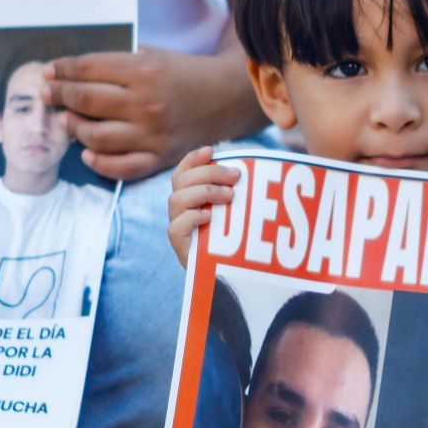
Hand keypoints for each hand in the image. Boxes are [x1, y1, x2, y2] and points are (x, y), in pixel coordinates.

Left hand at [48, 47, 245, 181]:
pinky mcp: (159, 159)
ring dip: (74, 128)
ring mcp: (152, 135)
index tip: (49, 72)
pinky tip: (87, 153)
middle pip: (86, 101)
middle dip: (60, 95)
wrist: (225, 99)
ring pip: (96, 137)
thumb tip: (70, 74)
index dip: (62, 70)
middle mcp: (145, 104)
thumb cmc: (182, 75)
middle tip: (48, 93)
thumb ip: (116, 65)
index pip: (88, 70)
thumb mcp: (152, 56)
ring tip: (67, 121)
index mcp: (143, 71)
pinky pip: (120, 168)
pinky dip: (98, 163)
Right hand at [165, 146, 240, 265]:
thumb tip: (250, 170)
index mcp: (190, 197)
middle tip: (236, 176)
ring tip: (230, 196)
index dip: (193, 158)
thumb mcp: (237, 212)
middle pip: (182, 180)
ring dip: (204, 191)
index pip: (183, 171)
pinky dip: (193, 218)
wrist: (230, 277)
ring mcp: (178, 227)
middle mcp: (180, 210)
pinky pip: (176, 227)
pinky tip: (210, 217)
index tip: (212, 150)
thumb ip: (236, 193)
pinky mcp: (179, 246)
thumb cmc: (236, 241)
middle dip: (209, 172)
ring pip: (177, 200)